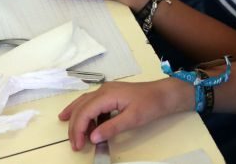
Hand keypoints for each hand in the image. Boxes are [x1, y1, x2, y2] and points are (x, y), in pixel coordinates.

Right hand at [58, 79, 193, 150]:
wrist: (164, 94)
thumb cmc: (150, 105)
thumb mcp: (132, 119)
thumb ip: (111, 128)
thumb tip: (92, 138)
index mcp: (107, 94)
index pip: (85, 112)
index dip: (78, 129)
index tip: (78, 145)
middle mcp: (103, 90)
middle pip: (81, 107)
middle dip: (75, 126)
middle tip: (74, 144)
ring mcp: (107, 91)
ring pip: (84, 103)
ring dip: (77, 118)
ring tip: (72, 133)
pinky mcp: (111, 94)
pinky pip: (92, 103)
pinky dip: (85, 114)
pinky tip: (83, 122)